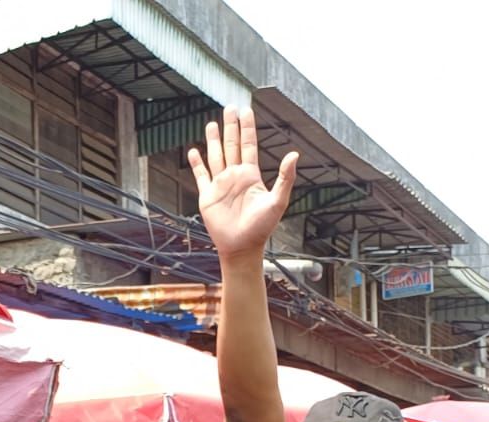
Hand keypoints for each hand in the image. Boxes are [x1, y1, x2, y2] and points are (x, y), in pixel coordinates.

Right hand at [188, 107, 297, 260]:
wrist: (242, 246)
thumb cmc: (262, 227)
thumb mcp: (278, 201)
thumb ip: (284, 177)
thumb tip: (294, 154)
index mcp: (251, 175)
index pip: (249, 145)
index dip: (247, 128)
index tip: (246, 111)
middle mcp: (235, 176)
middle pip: (232, 145)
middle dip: (230, 127)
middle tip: (229, 108)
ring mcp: (220, 185)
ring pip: (216, 156)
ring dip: (213, 140)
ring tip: (212, 124)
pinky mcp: (207, 196)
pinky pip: (201, 176)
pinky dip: (197, 164)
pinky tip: (194, 152)